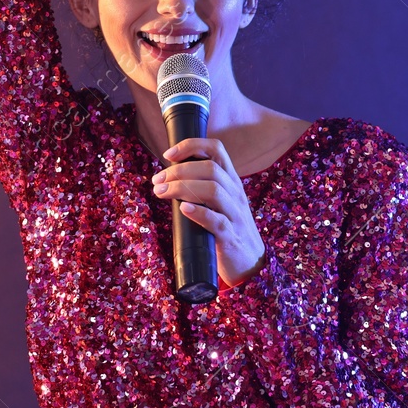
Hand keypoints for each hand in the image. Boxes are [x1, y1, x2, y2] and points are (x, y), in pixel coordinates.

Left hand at [150, 136, 265, 286]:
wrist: (250, 262)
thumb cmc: (228, 228)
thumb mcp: (220, 201)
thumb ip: (201, 186)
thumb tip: (168, 177)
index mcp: (231, 181)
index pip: (216, 149)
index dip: (192, 145)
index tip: (169, 154)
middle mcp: (235, 193)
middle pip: (210, 168)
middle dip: (179, 171)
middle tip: (157, 181)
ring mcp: (235, 214)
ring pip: (213, 190)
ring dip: (182, 188)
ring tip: (161, 193)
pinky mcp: (231, 237)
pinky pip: (217, 221)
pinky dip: (199, 213)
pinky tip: (183, 209)